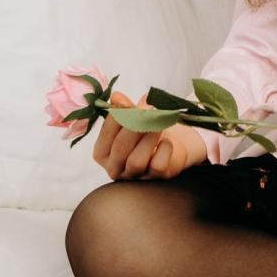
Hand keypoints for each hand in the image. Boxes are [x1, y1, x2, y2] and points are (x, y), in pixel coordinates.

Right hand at [93, 90, 207, 180]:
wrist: (173, 144)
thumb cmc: (147, 131)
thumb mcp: (135, 117)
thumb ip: (124, 108)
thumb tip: (116, 97)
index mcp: (103, 153)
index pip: (104, 135)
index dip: (116, 118)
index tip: (126, 104)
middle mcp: (115, 168)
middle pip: (120, 148)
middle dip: (134, 127)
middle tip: (147, 111)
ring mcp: (135, 177)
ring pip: (136, 161)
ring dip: (148, 138)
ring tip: (158, 124)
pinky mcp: (155, 179)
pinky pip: (157, 167)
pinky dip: (163, 151)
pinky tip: (166, 142)